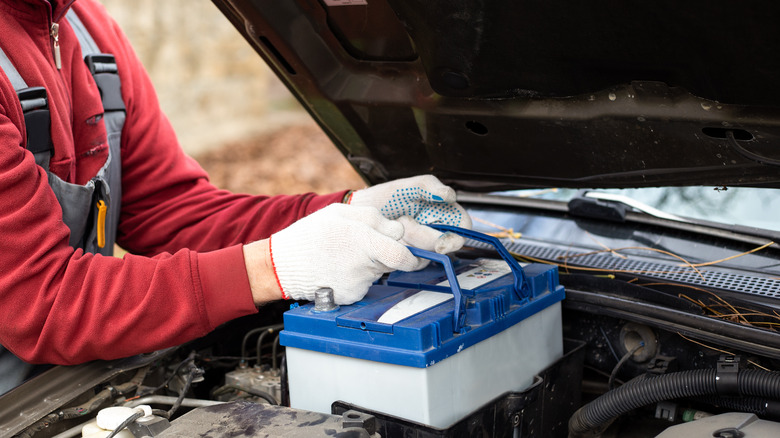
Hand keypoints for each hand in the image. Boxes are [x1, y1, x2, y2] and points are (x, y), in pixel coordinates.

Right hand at [268, 204, 422, 304]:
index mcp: (363, 239)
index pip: (403, 255)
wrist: (281, 266)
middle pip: (394, 262)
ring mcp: (357, 284)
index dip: (408, 251)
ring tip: (345, 255)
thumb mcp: (340, 212)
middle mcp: (363, 265)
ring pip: (379, 272)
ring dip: (371, 263)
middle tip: (370, 248)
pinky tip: (339, 269)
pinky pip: (365, 284)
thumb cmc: (309, 236)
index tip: (407, 248)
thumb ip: (373, 218)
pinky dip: (357, 276)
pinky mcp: (350, 296)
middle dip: (389, 254)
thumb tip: (396, 229)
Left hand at [348, 175, 471, 252]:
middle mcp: (435, 231)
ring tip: (393, 224)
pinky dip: (399, 249)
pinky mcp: (407, 258)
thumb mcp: (407, 186)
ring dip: (409, 240)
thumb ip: (428, 186)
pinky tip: (388, 237)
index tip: (442, 242)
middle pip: (446, 245)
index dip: (457, 236)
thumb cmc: (385, 198)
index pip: (462, 227)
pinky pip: (411, 262)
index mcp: (442, 212)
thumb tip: (450, 195)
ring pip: (427, 253)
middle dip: (424, 236)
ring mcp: (421, 246)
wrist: (359, 211)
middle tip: (404, 222)